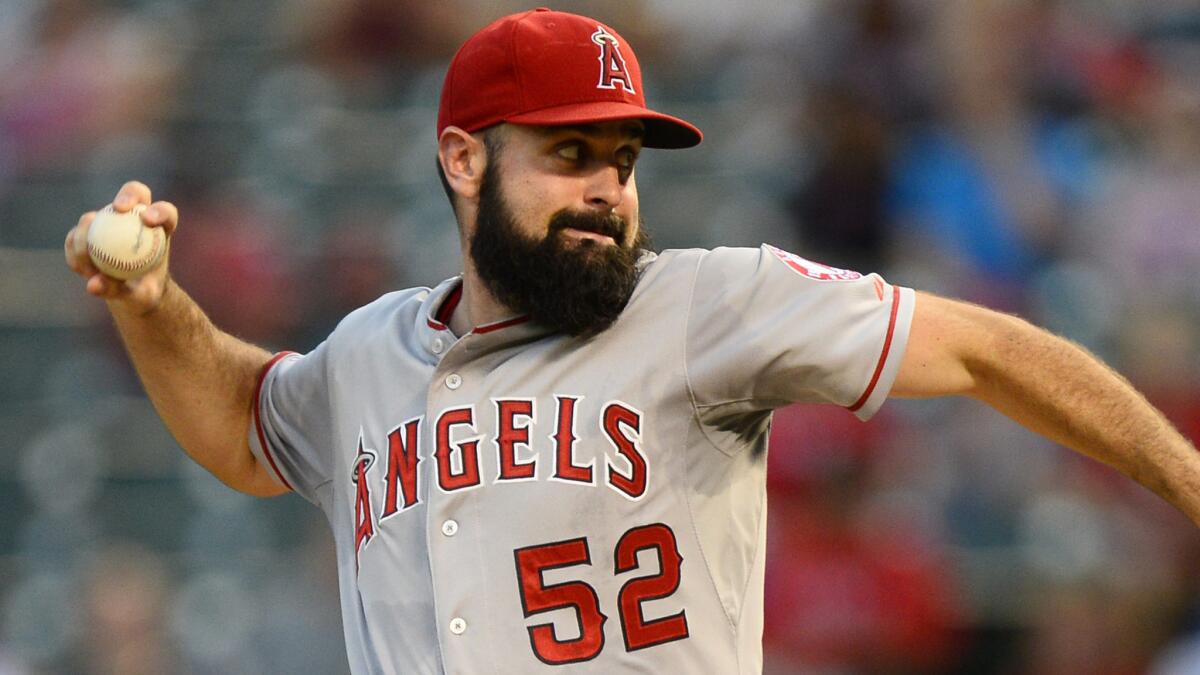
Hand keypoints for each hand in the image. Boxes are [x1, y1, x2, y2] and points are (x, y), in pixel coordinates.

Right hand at [65, 181, 177, 313]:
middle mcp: (135, 219)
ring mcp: (110, 223)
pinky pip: (76, 236)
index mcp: (160, 230)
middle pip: (133, 194)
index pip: (165, 212)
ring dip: (86, 234)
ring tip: (88, 261)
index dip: (159, 210)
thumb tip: (93, 284)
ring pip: (95, 217)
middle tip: (117, 209)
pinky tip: (79, 267)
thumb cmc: (144, 294)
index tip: (148, 220)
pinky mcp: (90, 233)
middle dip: (127, 196)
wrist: (131, 295)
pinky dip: (74, 249)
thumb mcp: (139, 298)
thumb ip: (120, 291)